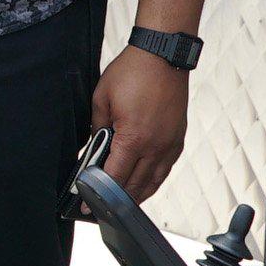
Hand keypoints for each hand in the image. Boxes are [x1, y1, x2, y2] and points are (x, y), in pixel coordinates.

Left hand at [89, 48, 189, 200]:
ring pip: (154, 181)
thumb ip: (96, 128)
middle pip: (135, 185)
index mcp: (134, 139)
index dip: (99, 194)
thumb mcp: (102, 99)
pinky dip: (154, 180)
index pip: (114, 177)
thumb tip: (92, 148)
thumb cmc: (132, 73)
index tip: (87, 206)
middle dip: (118, 201)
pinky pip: (166, 168)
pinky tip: (146, 185)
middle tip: (102, 210)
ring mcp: (170, 143)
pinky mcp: (178, 138)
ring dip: (138, 195)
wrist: (163, 55)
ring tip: (123, 205)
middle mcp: (155, 146)